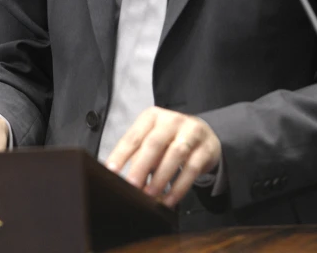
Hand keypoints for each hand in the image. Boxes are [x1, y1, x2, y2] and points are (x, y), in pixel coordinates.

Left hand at [105, 106, 220, 207]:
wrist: (205, 135)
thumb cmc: (171, 140)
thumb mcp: (153, 142)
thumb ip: (139, 157)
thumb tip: (125, 181)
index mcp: (153, 117)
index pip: (134, 136)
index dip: (121, 154)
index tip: (111, 172)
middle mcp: (172, 120)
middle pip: (154, 143)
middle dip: (141, 166)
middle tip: (132, 186)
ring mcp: (191, 132)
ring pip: (175, 153)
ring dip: (161, 177)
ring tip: (150, 195)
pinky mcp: (205, 148)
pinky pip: (192, 168)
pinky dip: (179, 187)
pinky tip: (169, 199)